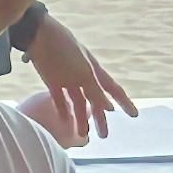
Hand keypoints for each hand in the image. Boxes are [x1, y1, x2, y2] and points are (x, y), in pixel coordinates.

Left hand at [19, 16, 135, 147]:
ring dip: (80, 118)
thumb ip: (95, 91)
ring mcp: (68, 79)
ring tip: (82, 135)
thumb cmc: (66, 50)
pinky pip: (59, 99)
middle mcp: (83, 77)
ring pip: (78, 103)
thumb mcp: (84, 72)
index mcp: (94, 72)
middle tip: (104, 135)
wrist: (39, 37)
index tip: (134, 115)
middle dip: (100, 118)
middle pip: (95, 101)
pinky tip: (65, 122)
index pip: (113, 90)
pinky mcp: (52, 81)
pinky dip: (62, 110)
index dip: (124, 102)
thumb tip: (109, 108)